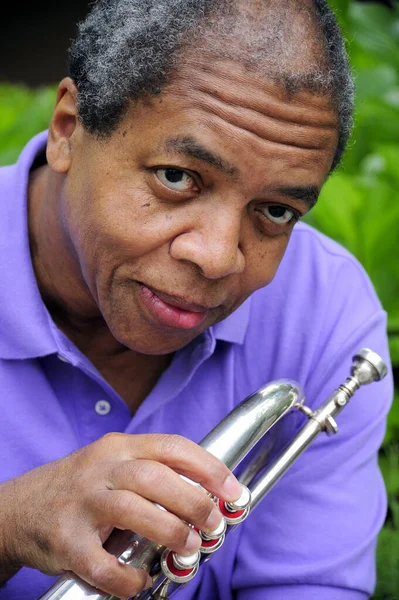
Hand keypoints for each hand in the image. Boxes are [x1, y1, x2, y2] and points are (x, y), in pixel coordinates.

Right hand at [0, 433, 240, 596]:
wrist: (22, 508)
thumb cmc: (82, 489)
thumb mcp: (116, 465)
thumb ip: (155, 473)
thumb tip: (209, 495)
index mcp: (120, 448)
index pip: (172, 446)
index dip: (208, 467)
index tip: (232, 490)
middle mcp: (101, 470)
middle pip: (155, 476)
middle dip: (194, 501)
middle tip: (214, 524)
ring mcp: (82, 504)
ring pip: (133, 511)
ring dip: (170, 531)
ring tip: (188, 547)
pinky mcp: (65, 541)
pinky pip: (101, 564)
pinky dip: (128, 578)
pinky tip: (139, 581)